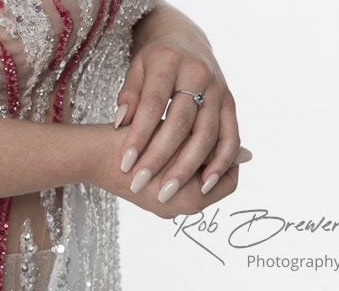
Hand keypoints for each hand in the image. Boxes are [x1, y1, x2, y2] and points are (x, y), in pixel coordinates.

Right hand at [92, 122, 243, 218]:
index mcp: (192, 197)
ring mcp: (162, 206)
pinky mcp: (146, 199)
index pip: (229, 181)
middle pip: (210, 183)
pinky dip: (175, 164)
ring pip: (191, 182)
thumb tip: (247, 154)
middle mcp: (180, 208)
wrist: (91, 153)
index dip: (229, 156)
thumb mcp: (175, 135)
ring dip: (191, 160)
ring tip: (187, 132)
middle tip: (207, 129)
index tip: (222, 131)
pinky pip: (172, 184)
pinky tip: (168, 141)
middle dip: (210, 157)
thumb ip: (209, 145)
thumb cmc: (133, 139)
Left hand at [112, 8, 249, 205]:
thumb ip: (130, 94)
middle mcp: (198, 73)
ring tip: (169, 191)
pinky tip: (206, 183)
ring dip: (188, 167)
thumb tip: (121, 123)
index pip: (153, 104)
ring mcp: (218, 88)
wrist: (187, 38)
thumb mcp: (136, 67)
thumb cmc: (155, 58)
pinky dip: (221, 162)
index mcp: (170, 61)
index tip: (124, 162)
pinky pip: (230, 136)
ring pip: (207, 133)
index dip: (139, 134)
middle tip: (140, 183)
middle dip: (160, 157)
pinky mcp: (230, 102)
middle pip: (180, 122)